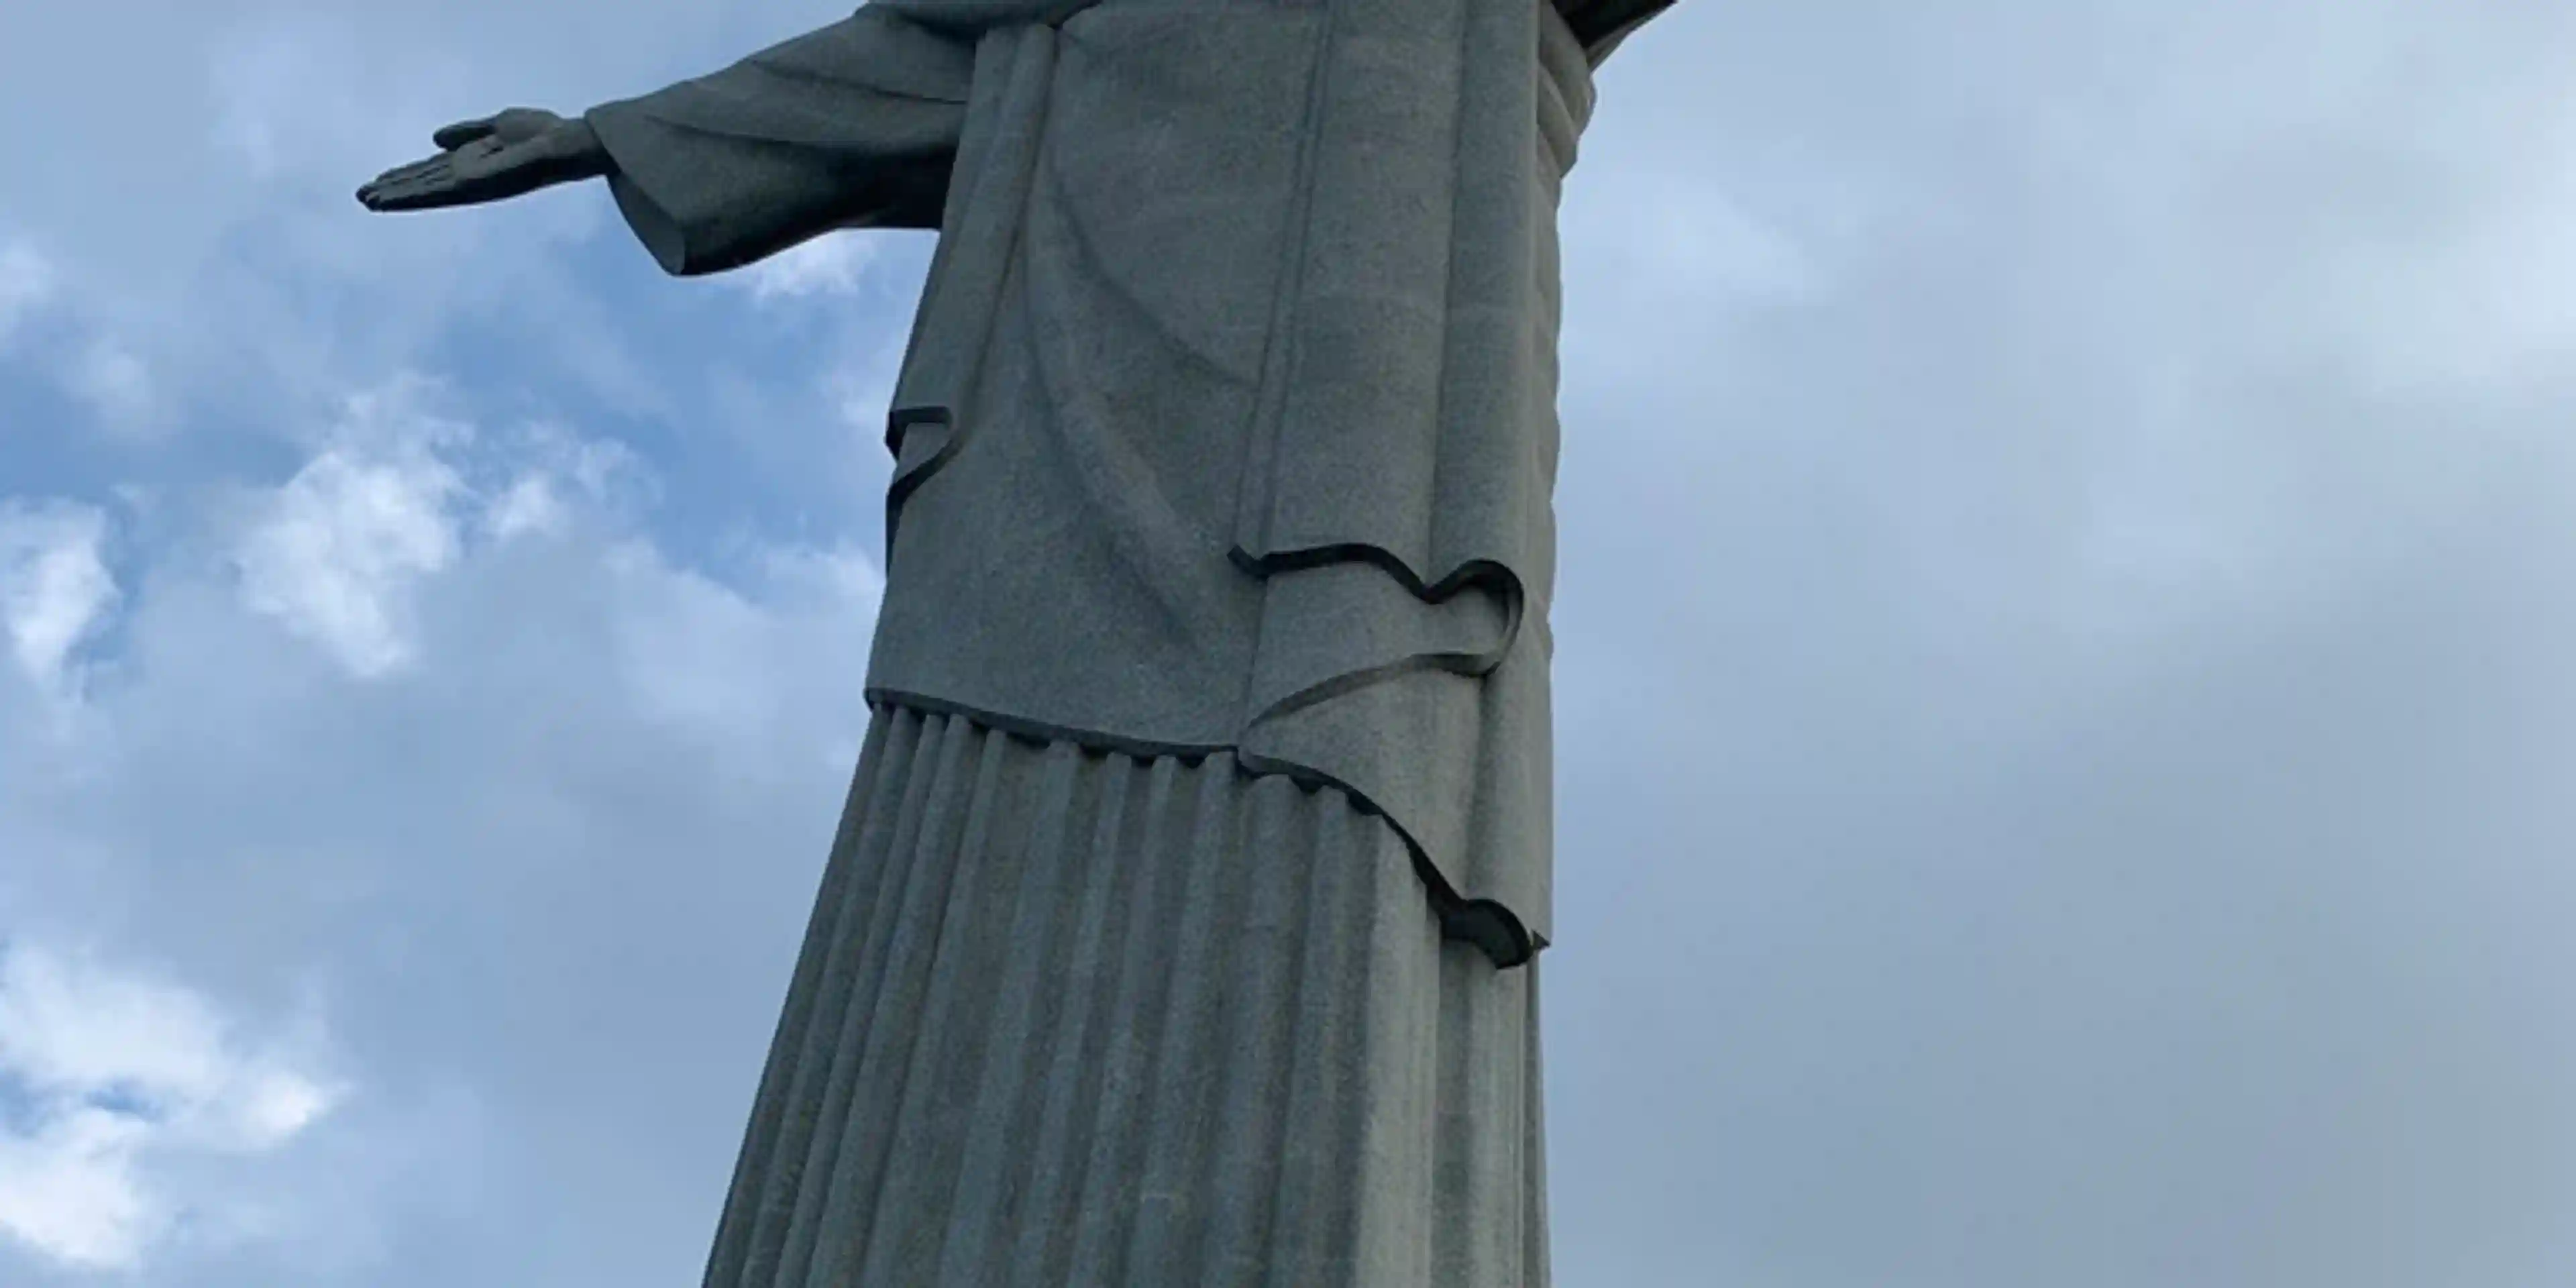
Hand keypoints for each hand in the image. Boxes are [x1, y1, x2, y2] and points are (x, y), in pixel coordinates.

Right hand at [356, 108, 610, 211]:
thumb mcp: (499, 125)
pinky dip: (410, 194)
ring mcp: (471, 183)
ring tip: (366, 200)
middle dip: (394, 189)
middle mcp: (470, 176)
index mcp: (473, 160)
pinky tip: (390, 196)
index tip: (379, 179)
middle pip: (423, 183)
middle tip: (362, 197)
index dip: (406, 174)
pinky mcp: (472, 186)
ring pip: (424, 191)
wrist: (565, 143)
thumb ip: (468, 132)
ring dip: (395, 195)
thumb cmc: (543, 133)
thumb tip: (434, 138)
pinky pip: (435, 191)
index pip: (432, 170)